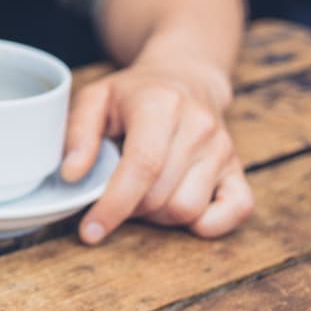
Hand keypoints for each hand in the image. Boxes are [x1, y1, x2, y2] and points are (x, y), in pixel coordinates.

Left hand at [61, 57, 252, 244]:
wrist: (185, 79)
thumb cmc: (133, 94)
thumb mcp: (95, 99)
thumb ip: (77, 134)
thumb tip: (71, 175)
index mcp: (161, 105)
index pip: (143, 166)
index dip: (114, 204)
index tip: (90, 231)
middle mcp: (199, 127)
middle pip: (161, 196)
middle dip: (129, 209)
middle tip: (115, 193)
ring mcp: (223, 149)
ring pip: (188, 209)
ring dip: (158, 216)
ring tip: (142, 194)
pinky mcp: (239, 169)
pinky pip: (236, 211)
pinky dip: (206, 223)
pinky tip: (178, 209)